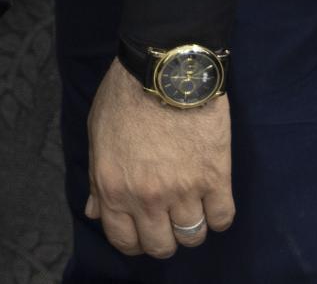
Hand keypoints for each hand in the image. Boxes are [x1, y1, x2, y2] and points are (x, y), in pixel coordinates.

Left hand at [83, 61, 234, 257]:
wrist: (165, 69)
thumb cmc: (125, 96)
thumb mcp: (98, 135)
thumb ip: (97, 179)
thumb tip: (95, 212)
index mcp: (113, 188)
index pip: (124, 241)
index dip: (134, 241)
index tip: (142, 231)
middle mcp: (147, 198)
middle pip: (160, 246)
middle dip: (163, 238)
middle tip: (168, 220)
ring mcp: (183, 191)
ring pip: (192, 237)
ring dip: (192, 227)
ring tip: (191, 207)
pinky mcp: (215, 178)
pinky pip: (221, 219)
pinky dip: (218, 216)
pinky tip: (212, 200)